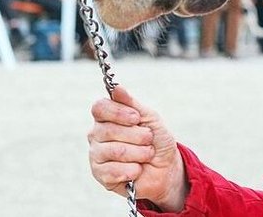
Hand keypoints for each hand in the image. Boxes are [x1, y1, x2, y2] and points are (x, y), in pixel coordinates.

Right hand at [88, 86, 187, 209]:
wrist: (166, 169)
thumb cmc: (156, 140)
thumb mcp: (150, 118)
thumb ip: (132, 103)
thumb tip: (116, 87)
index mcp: (106, 117)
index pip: (99, 108)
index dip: (118, 112)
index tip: (136, 118)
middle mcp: (97, 133)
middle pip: (108, 130)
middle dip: (137, 136)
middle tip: (148, 140)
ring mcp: (96, 154)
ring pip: (115, 151)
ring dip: (139, 154)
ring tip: (146, 156)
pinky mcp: (100, 174)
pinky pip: (113, 171)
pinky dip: (132, 171)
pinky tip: (137, 170)